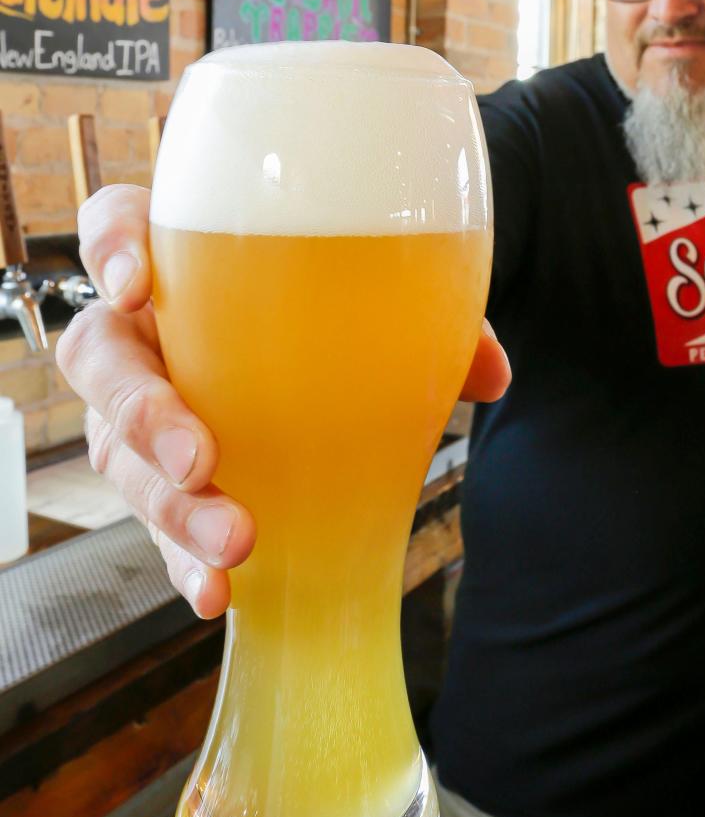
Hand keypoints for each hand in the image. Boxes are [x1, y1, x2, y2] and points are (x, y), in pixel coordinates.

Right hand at [57, 184, 510, 619]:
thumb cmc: (327, 319)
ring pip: (117, 452)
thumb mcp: (378, 309)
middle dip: (140, 412)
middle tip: (199, 460)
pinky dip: (182, 559)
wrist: (319, 378)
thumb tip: (493, 373)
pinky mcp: (161, 481)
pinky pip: (153, 523)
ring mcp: (141, 413)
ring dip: (169, 505)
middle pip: (100, 357)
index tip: (136, 285)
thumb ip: (430, 323)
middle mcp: (145, 335)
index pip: (115, 225)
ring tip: (235, 542)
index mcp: (184, 264)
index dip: (108, 248)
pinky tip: (218, 591)